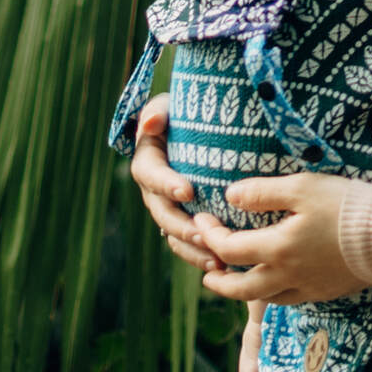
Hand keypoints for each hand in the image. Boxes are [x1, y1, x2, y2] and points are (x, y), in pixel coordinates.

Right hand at [128, 95, 221, 271]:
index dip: (166, 184)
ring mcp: (169, 211)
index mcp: (148, 162)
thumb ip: (157, 111)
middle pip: (162, 213)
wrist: (198, 131)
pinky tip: (224, 266)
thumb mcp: (169, 106)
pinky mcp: (185, 224)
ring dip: (194, 250)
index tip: (188, 190)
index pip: (151, 174)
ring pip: (174, 236)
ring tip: (217, 260)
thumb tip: (150, 124)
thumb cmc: (184, 114)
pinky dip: (202, 257)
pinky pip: (188, 246)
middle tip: (205, 234)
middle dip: (182, 227)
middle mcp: (154, 191)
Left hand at [193, 172, 364, 305]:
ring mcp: (307, 287)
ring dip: (241, 292)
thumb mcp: (303, 187)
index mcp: (278, 248)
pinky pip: (289, 300)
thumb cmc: (347, 205)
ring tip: (234, 281)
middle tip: (206, 273)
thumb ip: (263, 192)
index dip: (210, 235)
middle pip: (240, 289)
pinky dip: (272, 294)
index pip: (229, 249)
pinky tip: (274, 283)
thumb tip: (230, 196)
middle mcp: (287, 275)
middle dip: (218, 281)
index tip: (202, 220)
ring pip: (264, 299)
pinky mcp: (325, 292)